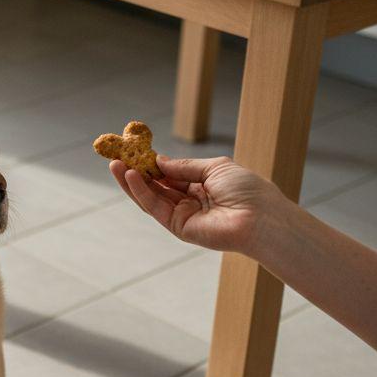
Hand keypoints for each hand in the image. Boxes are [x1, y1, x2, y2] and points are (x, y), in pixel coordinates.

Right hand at [109, 156, 285, 254]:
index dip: (150, 163)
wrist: (261, 217)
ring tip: (115, 164)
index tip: (133, 149)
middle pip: (155, 185)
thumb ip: (184, 166)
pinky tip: (130, 177)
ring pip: (150, 197)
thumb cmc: (247, 190)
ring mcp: (183, 215)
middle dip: (135, 171)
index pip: (169, 174)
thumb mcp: (214, 167)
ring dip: (131, 182)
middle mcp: (190, 201)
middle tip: (116, 156)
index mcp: (201, 185)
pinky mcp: (179, 227)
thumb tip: (159, 161)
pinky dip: (141, 192)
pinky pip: (155, 208)